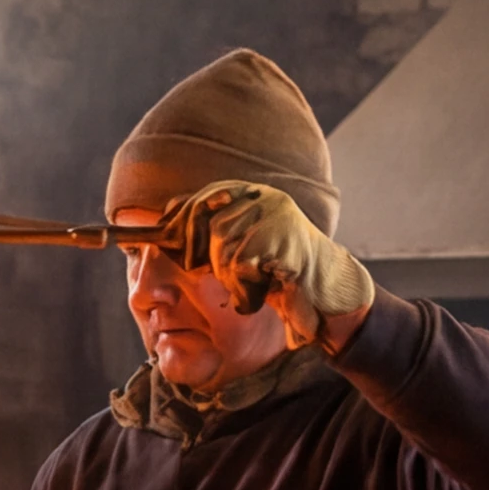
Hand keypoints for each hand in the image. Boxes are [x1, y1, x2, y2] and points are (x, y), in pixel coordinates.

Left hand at [172, 181, 378, 342]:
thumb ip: (210, 236)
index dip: (183, 213)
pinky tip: (261, 293)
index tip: (160, 231)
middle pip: (210, 217)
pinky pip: (241, 262)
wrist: (328, 296)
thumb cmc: (280, 276)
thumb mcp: (240, 251)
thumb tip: (164, 226)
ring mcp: (278, 215)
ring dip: (228, 276)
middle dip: (198, 248)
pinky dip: (244, 286)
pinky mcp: (285, 238)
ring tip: (249, 287)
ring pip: (223, 243)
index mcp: (256, 196)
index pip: (209, 194)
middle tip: (203, 271)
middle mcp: (267, 198)